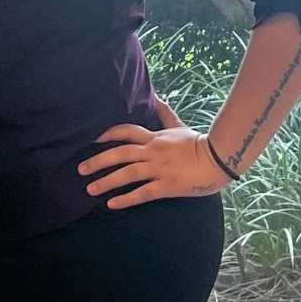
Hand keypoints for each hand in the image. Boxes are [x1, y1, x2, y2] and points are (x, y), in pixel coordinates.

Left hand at [79, 123, 226, 208]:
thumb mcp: (180, 126)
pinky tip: (112, 204)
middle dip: (98, 161)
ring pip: (127, 174)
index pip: (126, 131)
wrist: (220, 158)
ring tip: (90, 189)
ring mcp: (159, 169)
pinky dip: (126, 199)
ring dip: (107, 181)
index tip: (92, 139)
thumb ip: (165, 114)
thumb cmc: (200, 143)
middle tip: (80, 169)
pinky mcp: (167, 186)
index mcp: (155, 138)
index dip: (108, 134)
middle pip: (120, 153)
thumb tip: (156, 97)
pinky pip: (143, 193)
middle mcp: (153, 152)